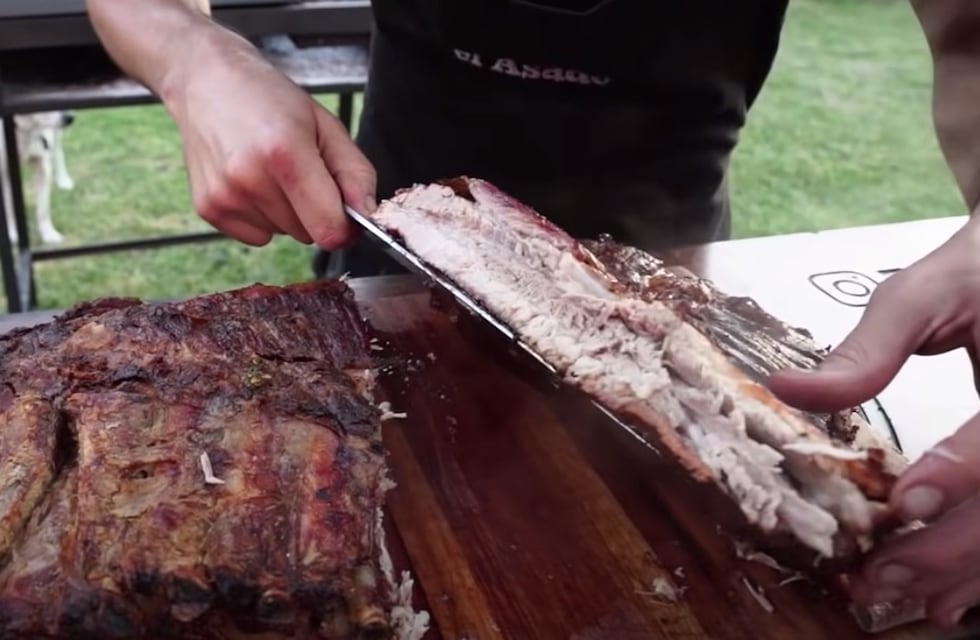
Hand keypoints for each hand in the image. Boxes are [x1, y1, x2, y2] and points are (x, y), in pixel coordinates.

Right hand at [163, 30, 375, 247]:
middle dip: (315, 211)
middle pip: (309, 235)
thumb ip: (355, 174)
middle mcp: (249, 179)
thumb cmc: (270, 99)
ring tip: (271, 169)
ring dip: (288, 212)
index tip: (347, 211)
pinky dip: (262, 216)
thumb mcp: (326, 126)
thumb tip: (368, 216)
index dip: (346, 227)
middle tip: (300, 171)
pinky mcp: (208, 208)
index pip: (329, 230)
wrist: (207, 80)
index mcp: (285, 154)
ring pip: (284, 234)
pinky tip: (251, 181)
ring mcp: (225, 196)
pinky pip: (257, 236)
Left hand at [767, 215, 979, 627]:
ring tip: (897, 594)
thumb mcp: (922, 296)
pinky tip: (942, 594)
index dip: (960, 472)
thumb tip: (788, 388)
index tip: (905, 502)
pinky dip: (978, 563)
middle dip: (948, 546)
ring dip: (962, 570)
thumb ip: (868, 350)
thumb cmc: (975, 270)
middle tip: (878, 574)